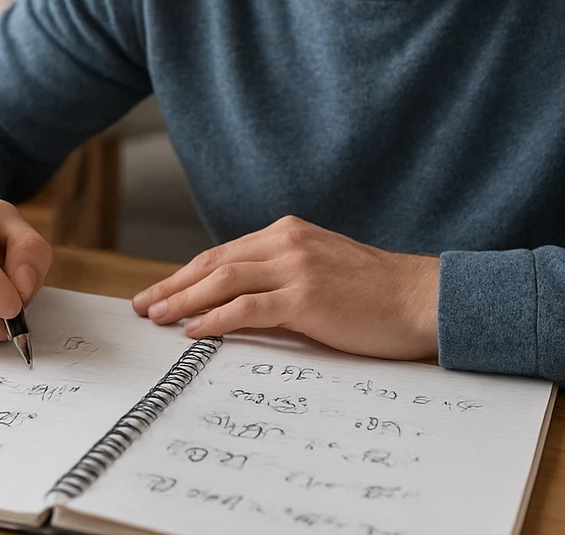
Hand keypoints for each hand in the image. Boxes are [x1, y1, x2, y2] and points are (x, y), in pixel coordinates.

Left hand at [131, 215, 439, 360]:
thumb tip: (239, 302)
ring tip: (158, 318)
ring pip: (223, 281)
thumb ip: (283, 275)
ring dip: (183, 301)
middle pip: (214, 263)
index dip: (186, 274)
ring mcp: (296, 267)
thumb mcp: (323, 270)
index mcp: (289, 233)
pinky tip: (194, 331)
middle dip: (173, 286)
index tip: (160, 291)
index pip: (224, 254)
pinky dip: (214, 319)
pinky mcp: (306, 297)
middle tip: (143, 306)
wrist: (421, 298)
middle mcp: (287, 242)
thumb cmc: (376, 293)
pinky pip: (247, 307)